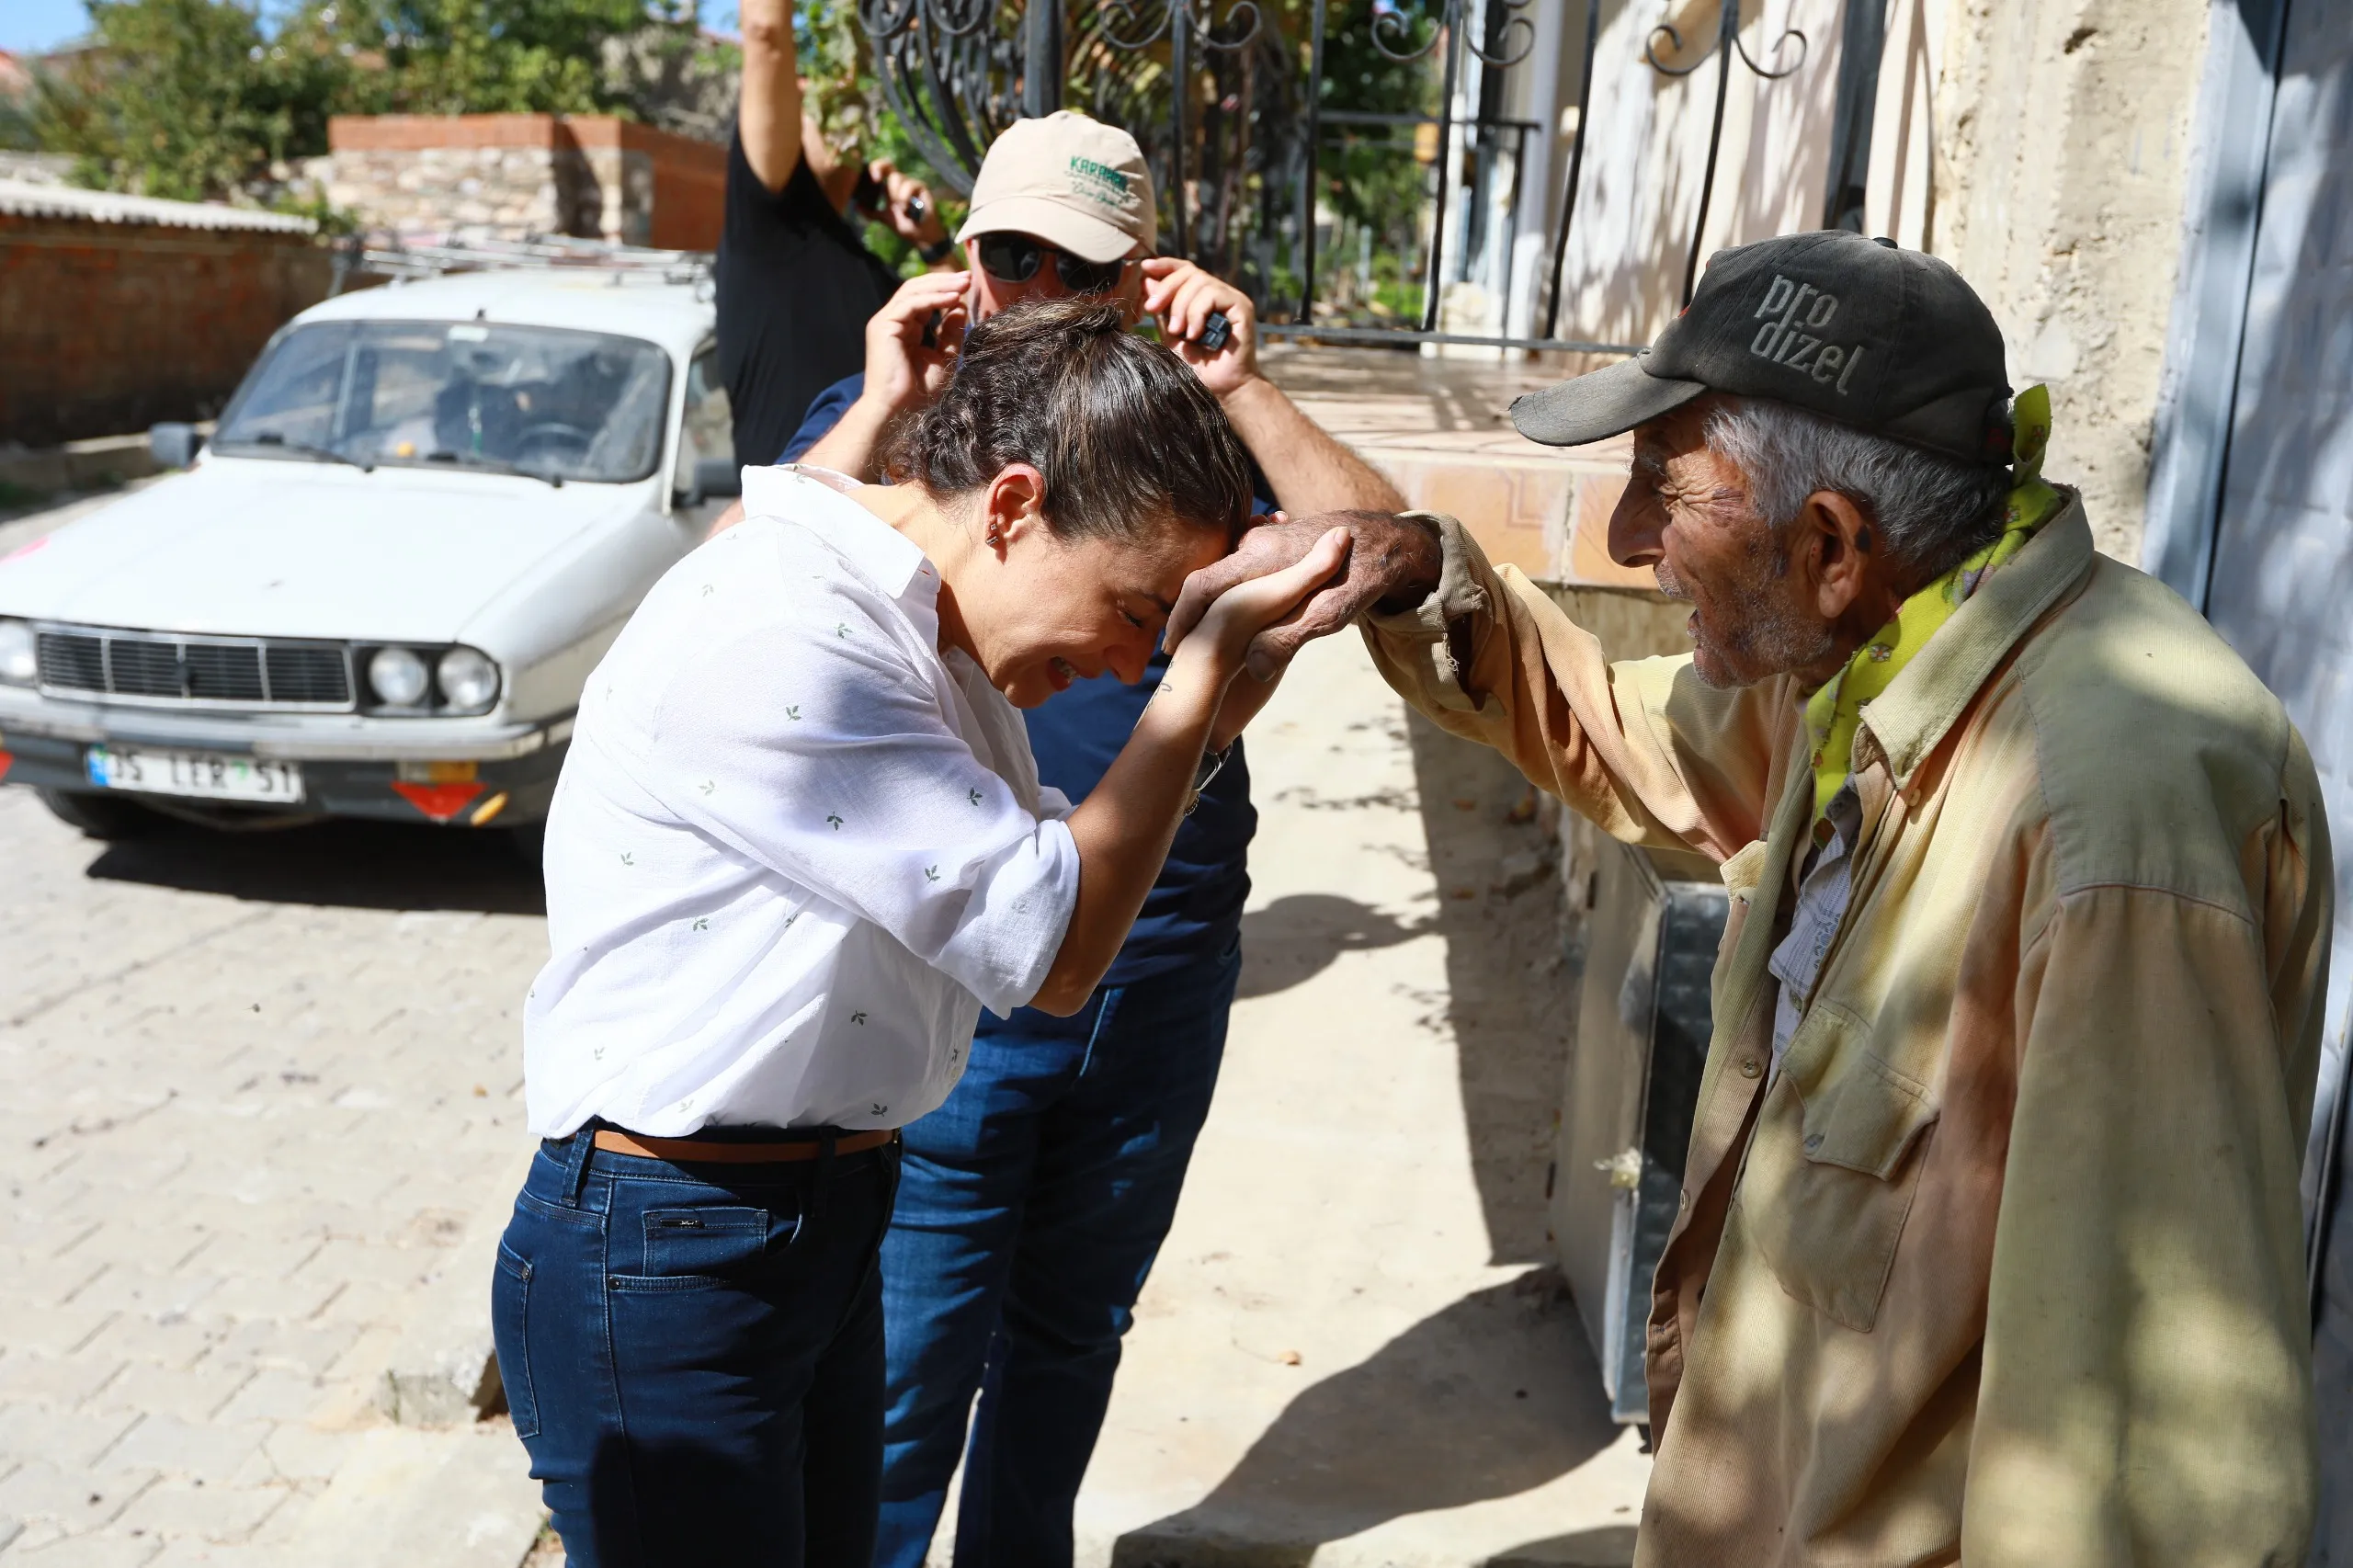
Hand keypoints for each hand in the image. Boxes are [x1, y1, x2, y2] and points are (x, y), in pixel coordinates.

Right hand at [861, 269, 969, 413]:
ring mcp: (885, 322)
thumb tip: (961, 307)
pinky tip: (953, 298)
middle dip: (945, 281)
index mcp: (905, 328)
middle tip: (969, 276)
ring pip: (913, 291)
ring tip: (964, 283)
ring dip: (941, 285)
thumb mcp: (944, 358)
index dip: (946, 290)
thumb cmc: (919, 393)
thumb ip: (951, 333)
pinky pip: (910, 304)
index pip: (924, 299)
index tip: (969, 286)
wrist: (898, 411)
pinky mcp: (882, 326)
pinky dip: (933, 298)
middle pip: (917, 289)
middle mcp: (893, 321)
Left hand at [862, 159, 947, 247]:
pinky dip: (905, 196)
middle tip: (875, 180)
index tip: (869, 180)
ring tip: (899, 208)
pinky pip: (910, 184)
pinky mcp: (921, 187)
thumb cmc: (905, 225)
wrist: (920, 236)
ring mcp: (910, 184)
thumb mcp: (884, 218)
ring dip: (894, 193)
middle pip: (888, 164)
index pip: (880, 169)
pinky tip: (906, 209)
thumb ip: (871, 212)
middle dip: (879, 167)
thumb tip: (856, 206)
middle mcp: (899, 183)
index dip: (872, 168)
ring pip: (897, 177)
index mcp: (889, 187)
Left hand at [1140, 257, 1258, 398]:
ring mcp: (1232, 300)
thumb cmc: (1196, 368)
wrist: (1220, 390)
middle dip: (1166, 288)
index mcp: (1202, 298)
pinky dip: (1197, 313)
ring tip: (1180, 332)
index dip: (1165, 266)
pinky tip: (1195, 335)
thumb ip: (1162, 309)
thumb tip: (1148, 280)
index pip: (1184, 270)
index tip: (1145, 268)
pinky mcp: (1242, 307)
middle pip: (1189, 272)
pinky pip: (1213, 294)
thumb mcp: (1171, 335)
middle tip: (1151, 309)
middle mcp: (1219, 295)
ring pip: (1200, 282)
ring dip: (1181, 307)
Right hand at [1178, 526, 1350, 677]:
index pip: (1200, 588)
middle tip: (1181, 654)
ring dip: (1212, 609)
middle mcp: (1255, 543)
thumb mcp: (1329, 615)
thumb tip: (1256, 669)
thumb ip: (1288, 639)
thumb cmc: (1364, 575)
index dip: (1181, 621)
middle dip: (1192, 619)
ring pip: (1227, 578)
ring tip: (1201, 645)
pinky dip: (1233, 595)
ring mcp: (1264, 539)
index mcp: (1259, 558)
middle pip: (1209, 584)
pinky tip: (1241, 624)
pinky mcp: (1275, 542)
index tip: (1173, 652)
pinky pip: (1244, 572)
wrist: (1390, 540)